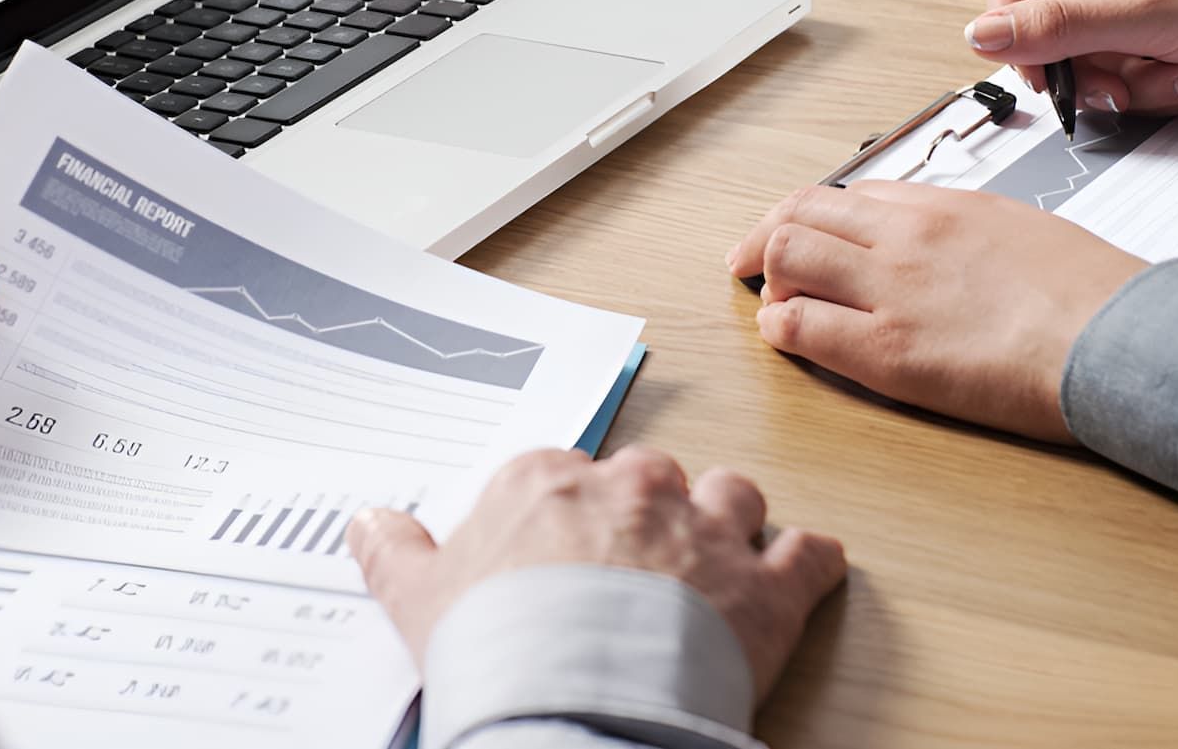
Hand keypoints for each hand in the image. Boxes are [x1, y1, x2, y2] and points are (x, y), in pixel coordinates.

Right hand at [348, 447, 845, 700]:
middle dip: (652, 512)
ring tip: (721, 559)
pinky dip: (811, 563)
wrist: (573, 705)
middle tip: (638, 564)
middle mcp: (634, 487)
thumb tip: (366, 523)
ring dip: (731, 522)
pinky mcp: (767, 586)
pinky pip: (809, 554)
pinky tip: (809, 571)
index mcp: (550, 479)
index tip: (568, 547)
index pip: (568, 472)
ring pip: (736, 494)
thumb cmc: (496, 650)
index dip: (572, 513)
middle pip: (655, 476)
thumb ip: (395, 553)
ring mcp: (706, 531)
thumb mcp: (417, 600)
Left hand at [727, 183, 1145, 442]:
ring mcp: (892, 290)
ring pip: (786, 255)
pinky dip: (779, 327)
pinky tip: (786, 335)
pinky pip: (800, 326)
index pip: (850, 192)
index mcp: (945, 205)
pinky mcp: (888, 351)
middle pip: (801, 212)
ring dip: (769, 277)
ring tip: (775, 301)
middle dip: (767, 237)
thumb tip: (947, 248)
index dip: (812, 215)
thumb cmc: (1095, 294)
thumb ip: (970, 232)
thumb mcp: (1026, 230)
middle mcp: (906, 236)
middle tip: (751, 263)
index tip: (798, 231)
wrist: (1122, 338)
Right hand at [973, 0, 1177, 118]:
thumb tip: (983, 33)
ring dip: (1126, 86)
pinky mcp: (1153, 58)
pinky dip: (1153, 96)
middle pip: (1044, 33)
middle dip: (1082, 67)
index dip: (1011, 21)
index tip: (1026, 61)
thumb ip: (1062, 26)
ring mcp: (1132, 20)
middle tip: (1117, 81)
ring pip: (1080, 70)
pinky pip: (1117, 90)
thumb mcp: (1154, 15)